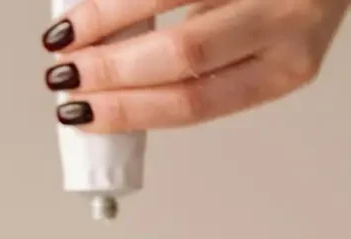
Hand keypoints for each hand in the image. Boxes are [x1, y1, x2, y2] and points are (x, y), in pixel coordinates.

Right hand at [42, 0, 350, 131]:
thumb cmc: (287, 5)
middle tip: (63, 74)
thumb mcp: (258, 49)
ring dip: (103, 17)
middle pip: (184, 54)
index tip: (81, 114)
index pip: (197, 102)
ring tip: (66, 34)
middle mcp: (283, 21)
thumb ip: (202, 69)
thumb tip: (118, 92)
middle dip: (110, 68)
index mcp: (284, 68)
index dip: (130, 111)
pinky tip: (92, 3)